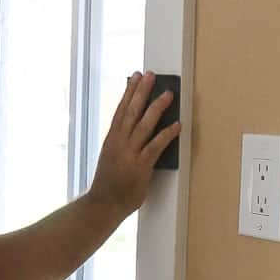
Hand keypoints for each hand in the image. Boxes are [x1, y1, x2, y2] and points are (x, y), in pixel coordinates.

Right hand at [89, 72, 181, 217]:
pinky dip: (167, 134)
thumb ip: (122, 142)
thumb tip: (134, 127)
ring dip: (157, 107)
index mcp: (111, 139)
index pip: (121, 110)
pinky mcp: (140, 167)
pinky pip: (156, 146)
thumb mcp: (111, 156)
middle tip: (151, 75)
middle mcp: (119, 143)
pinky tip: (177, 125)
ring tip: (168, 93)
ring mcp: (129, 154)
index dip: (129, 92)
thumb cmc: (109, 183)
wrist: (102, 205)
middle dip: (142, 91)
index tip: (135, 77)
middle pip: (131, 111)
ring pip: (144, 124)